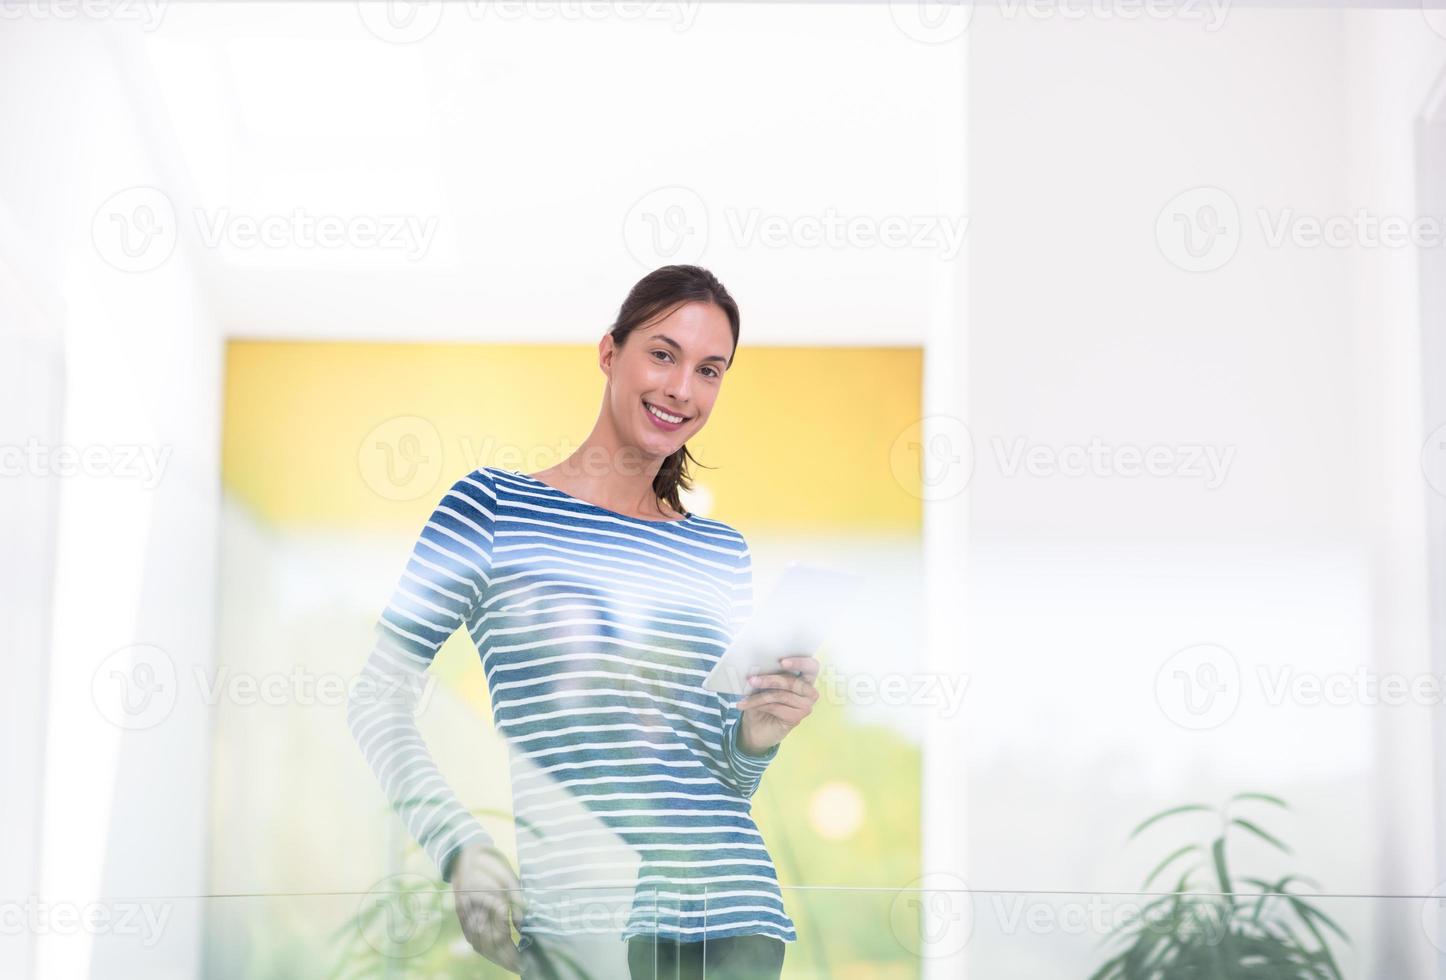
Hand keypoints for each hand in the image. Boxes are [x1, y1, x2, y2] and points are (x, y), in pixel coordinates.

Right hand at [452, 843, 525, 973]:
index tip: (524, 958)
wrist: (464, 853)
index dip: (512, 950)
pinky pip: (470, 937)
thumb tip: (522, 926)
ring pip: (478, 943)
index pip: (500, 934)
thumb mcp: (510, 879)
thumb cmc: (492, 863)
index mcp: (487, 899)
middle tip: (520, 967)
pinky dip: (482, 948)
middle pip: (489, 943)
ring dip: (494, 956)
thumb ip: (518, 902)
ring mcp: (464, 913)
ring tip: (510, 964)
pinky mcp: (461, 915)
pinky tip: (494, 954)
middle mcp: (473, 909)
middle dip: (505, 958)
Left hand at [737, 655, 820, 754]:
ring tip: (743, 697)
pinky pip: (776, 707)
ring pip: (781, 695)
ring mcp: (806, 706)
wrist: (756, 727)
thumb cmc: (762, 702)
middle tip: (751, 680)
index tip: (781, 662)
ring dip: (759, 696)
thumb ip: (767, 674)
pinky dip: (759, 705)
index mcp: (805, 678)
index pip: (812, 666)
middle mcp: (809, 692)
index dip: (799, 662)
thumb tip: (757, 668)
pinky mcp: (797, 718)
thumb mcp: (763, 685)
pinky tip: (746, 705)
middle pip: (792, 681)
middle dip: (770, 680)